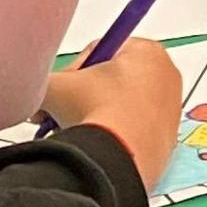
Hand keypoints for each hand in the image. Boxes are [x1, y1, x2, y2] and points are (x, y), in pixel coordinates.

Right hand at [44, 41, 185, 181]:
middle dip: (83, 96)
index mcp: (146, 50)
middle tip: (63, 110)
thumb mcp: (55, 85)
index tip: (63, 88)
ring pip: (122, 106)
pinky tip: (96, 144)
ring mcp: (171, 109)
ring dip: (96, 116)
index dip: (74, 70)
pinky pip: (135, 130)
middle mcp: (167, 75)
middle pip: (112, 79)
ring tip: (77, 130)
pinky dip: (115, 135)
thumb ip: (41, 79)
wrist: (118, 155)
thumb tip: (34, 90)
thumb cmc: (94, 108)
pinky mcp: (170, 139)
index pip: (100, 50)